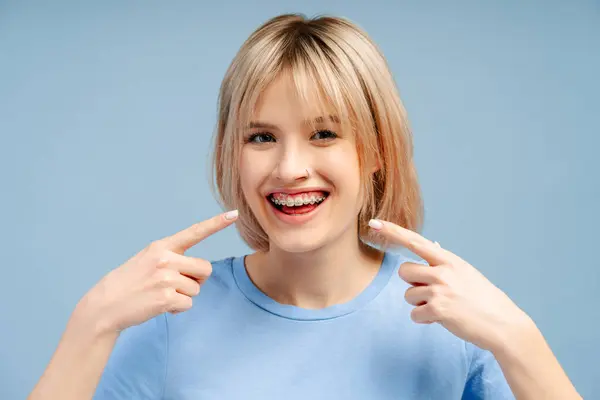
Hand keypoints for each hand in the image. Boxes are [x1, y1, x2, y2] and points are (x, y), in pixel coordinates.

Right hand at [73, 210, 238, 336]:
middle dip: (196, 280)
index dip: (216, 223)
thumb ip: (173, 258)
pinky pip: (188, 304)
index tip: (234, 213)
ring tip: (160, 295)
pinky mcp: (166, 298)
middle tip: (175, 285)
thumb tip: (200, 272)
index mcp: (162, 246)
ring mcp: (166, 278)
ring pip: (196, 289)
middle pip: (205, 269)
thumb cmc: (130, 283)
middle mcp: (165, 258)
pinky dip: (177, 309)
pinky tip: (160, 306)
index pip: (194, 232)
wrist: (105, 305)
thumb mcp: (148, 260)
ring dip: (183, 296)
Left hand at [369, 219, 533, 352]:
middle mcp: (443, 271)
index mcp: (449, 260)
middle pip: (404, 271)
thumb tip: (430, 245)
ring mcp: (440, 290)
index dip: (392, 232)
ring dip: (420, 304)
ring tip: (444, 307)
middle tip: (433, 293)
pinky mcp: (438, 310)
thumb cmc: (484, 299)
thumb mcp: (466, 273)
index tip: (373, 223)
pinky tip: (443, 319)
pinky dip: (425, 320)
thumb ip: (444, 262)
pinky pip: (414, 314)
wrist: (504, 324)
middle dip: (413, 284)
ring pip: (408, 295)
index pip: (415, 241)